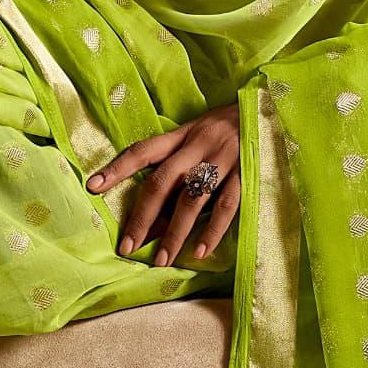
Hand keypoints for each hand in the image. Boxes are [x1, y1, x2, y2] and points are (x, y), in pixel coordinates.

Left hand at [87, 103, 241, 268]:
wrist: (275, 107)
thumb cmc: (232, 125)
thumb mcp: (201, 132)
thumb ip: (179, 161)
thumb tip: (153, 210)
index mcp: (184, 133)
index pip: (143, 150)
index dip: (117, 168)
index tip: (92, 186)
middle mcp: (200, 144)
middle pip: (163, 181)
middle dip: (143, 217)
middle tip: (128, 247)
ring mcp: (225, 158)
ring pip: (193, 198)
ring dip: (175, 232)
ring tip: (162, 260)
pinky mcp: (249, 171)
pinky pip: (228, 205)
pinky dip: (213, 230)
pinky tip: (200, 251)